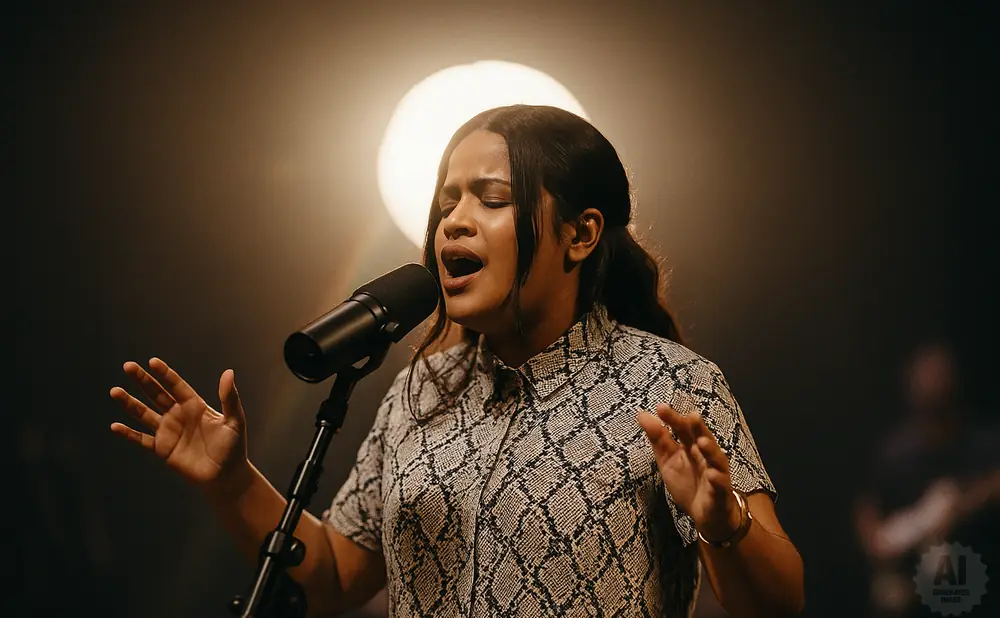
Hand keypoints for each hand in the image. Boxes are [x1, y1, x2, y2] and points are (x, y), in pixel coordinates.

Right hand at [110, 358, 250, 495]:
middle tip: (128, 366)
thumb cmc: (234, 447)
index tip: (152, 361)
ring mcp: (168, 431)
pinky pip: (141, 439)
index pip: (176, 385)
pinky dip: (128, 434)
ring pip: (144, 413)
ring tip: (115, 391)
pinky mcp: (162, 449)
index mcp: (195, 405)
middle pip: (156, 394)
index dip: (165, 374)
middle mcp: (178, 415)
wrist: (226, 476)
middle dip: (142, 380)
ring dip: (130, 403)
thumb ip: (229, 398)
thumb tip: (228, 372)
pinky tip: (115, 426)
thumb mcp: (235, 420)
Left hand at [637, 404, 740, 541]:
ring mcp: (716, 472)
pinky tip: (712, 474)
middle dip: (698, 428)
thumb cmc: (688, 483)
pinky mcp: (721, 492)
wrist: (706, 515)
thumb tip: (641, 414)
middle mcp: (705, 456)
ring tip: (702, 442)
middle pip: (703, 438)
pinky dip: (718, 479)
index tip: (661, 408)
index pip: (683, 429)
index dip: (673, 419)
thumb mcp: (668, 461)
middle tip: (691, 416)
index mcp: (691, 446)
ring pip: (716, 459)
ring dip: (710, 450)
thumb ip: (657, 439)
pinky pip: (721, 484)